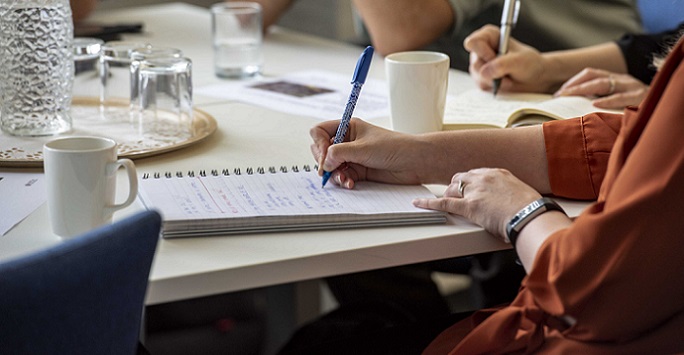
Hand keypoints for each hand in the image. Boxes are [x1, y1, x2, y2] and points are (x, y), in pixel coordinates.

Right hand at [310, 119, 425, 188]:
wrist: (414, 162)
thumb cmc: (394, 147)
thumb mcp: (363, 148)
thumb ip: (339, 153)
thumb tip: (324, 163)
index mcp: (348, 127)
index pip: (320, 131)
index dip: (319, 144)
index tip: (325, 156)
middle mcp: (348, 141)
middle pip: (322, 150)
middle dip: (323, 162)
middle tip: (329, 170)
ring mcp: (352, 157)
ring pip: (330, 166)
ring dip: (334, 175)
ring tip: (344, 179)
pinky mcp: (358, 171)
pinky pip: (342, 176)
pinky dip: (343, 181)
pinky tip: (350, 183)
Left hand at [413, 168, 540, 240]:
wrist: (532, 217)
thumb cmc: (532, 211)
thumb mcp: (523, 196)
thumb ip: (511, 195)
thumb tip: (510, 205)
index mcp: (499, 173)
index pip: (477, 173)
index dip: (470, 182)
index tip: (469, 187)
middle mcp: (485, 178)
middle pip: (462, 178)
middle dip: (457, 187)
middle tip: (456, 196)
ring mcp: (475, 191)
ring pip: (453, 189)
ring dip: (449, 196)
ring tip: (446, 203)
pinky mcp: (469, 205)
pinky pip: (444, 203)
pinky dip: (429, 203)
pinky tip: (419, 203)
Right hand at [464, 25, 555, 93]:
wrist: (535, 77)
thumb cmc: (529, 64)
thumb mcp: (519, 61)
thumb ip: (502, 64)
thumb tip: (485, 73)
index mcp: (489, 36)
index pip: (473, 42)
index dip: (483, 53)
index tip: (495, 58)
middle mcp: (481, 50)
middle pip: (475, 64)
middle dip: (492, 71)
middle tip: (506, 70)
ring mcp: (480, 65)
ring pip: (478, 77)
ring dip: (495, 81)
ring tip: (509, 77)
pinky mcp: (481, 78)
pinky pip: (482, 86)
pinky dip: (495, 87)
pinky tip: (505, 82)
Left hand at [555, 68, 648, 108]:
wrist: (662, 104)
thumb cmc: (635, 105)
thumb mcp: (617, 98)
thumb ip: (600, 99)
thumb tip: (575, 106)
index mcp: (615, 78)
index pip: (591, 73)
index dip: (574, 81)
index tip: (560, 92)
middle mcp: (622, 79)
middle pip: (594, 77)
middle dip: (575, 85)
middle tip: (561, 95)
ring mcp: (631, 86)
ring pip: (604, 83)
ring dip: (584, 89)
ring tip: (570, 95)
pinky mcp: (639, 96)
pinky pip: (622, 97)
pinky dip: (608, 101)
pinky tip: (596, 105)